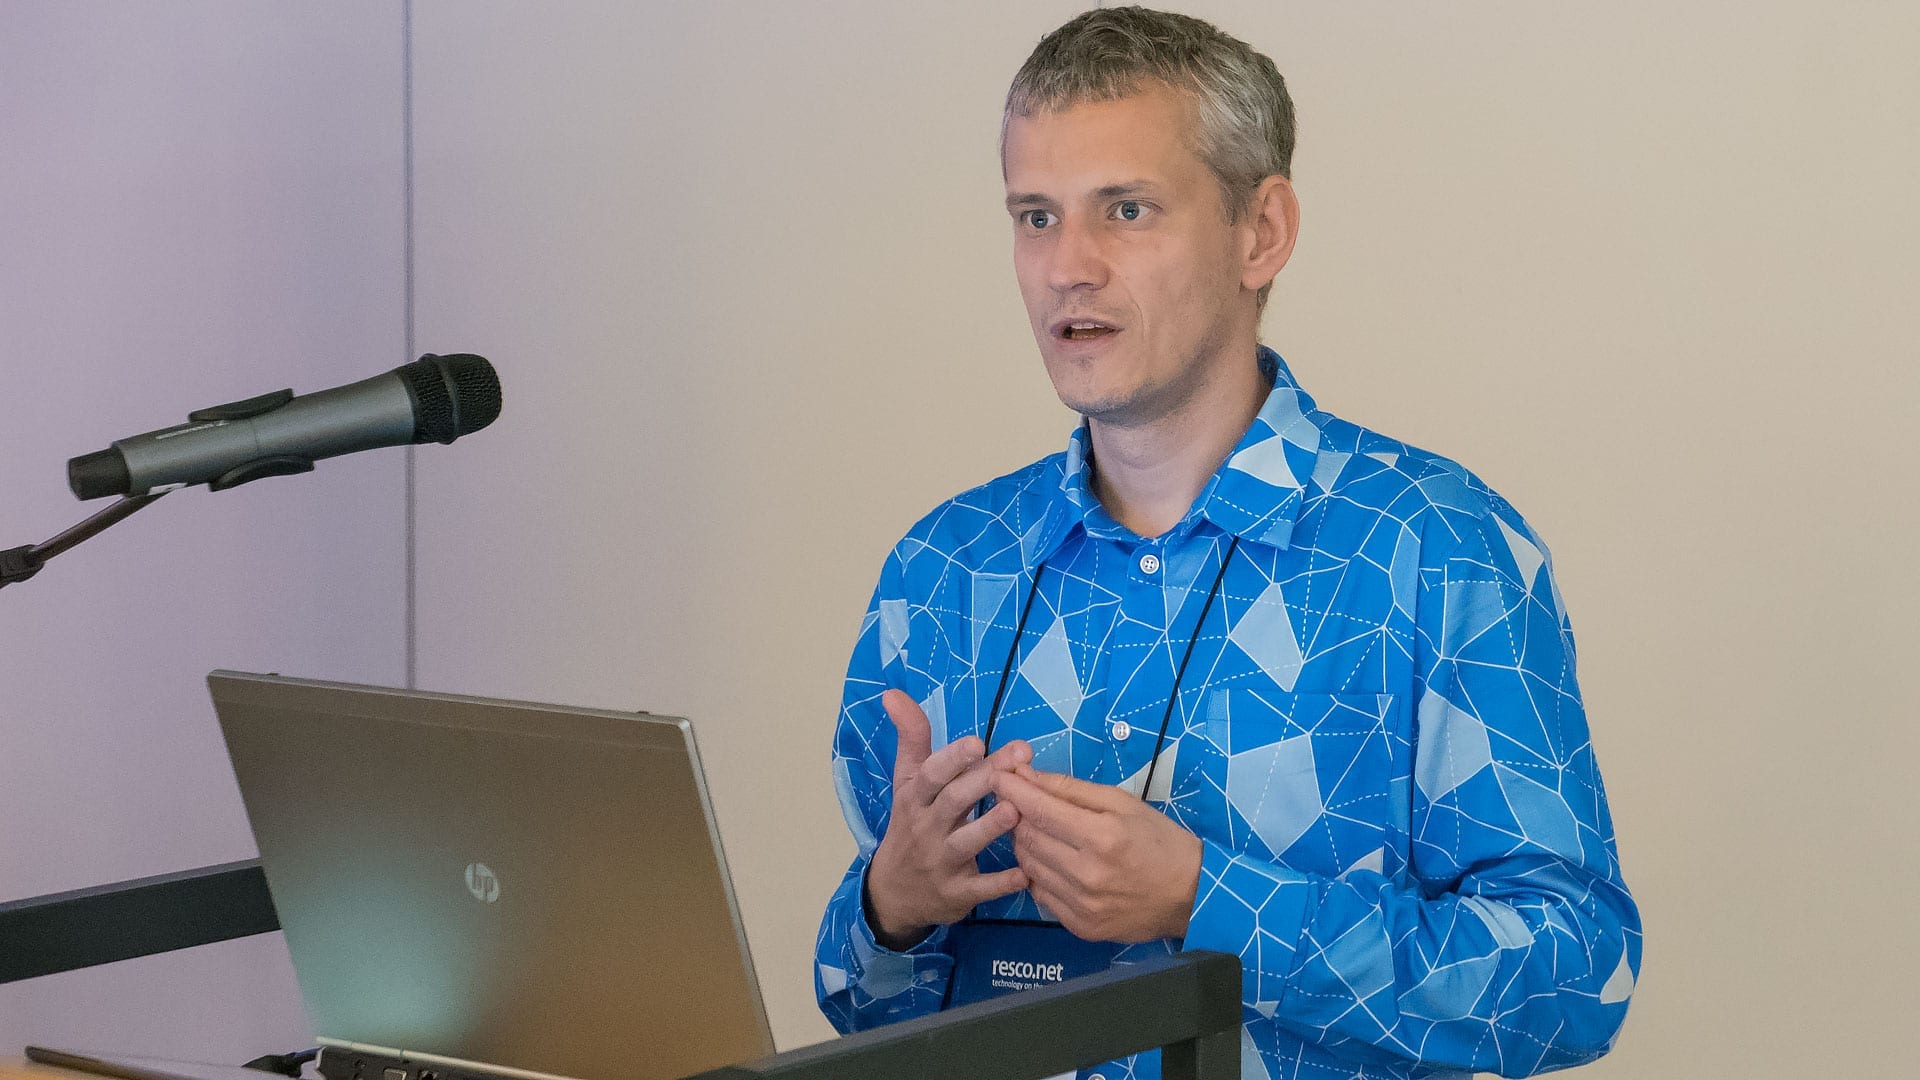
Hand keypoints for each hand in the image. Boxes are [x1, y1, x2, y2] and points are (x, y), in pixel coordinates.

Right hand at [865, 689, 1032, 948]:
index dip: (952, 759)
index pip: (930, 775)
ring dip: (991, 826)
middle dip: (984, 780)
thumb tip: (892, 692)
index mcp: (915, 798)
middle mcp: (926, 828)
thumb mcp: (905, 783)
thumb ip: (910, 738)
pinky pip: (980, 888)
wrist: (895, 893)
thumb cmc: (911, 826)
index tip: (978, 741)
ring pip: (965, 843)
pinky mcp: (956, 894)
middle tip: (1019, 758)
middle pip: (954, 801)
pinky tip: (1027, 873)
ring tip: (1017, 809)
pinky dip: (1002, 882)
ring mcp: (941, 863)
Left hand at [992, 765, 1202, 942]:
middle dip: (1018, 814)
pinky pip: (1040, 894)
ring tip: (1041, 831)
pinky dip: (1039, 873)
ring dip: (1026, 843)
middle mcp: (1087, 874)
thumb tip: (1027, 775)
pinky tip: (1054, 862)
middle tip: (1024, 803)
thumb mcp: (1122, 802)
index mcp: (1101, 836)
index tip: (999, 776)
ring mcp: (1081, 906)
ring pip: (1028, 866)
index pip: (1039, 810)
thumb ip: (1071, 789)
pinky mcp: (1079, 927)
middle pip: (1028, 838)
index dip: (1012, 790)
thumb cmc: (1159, 840)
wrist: (1190, 894)